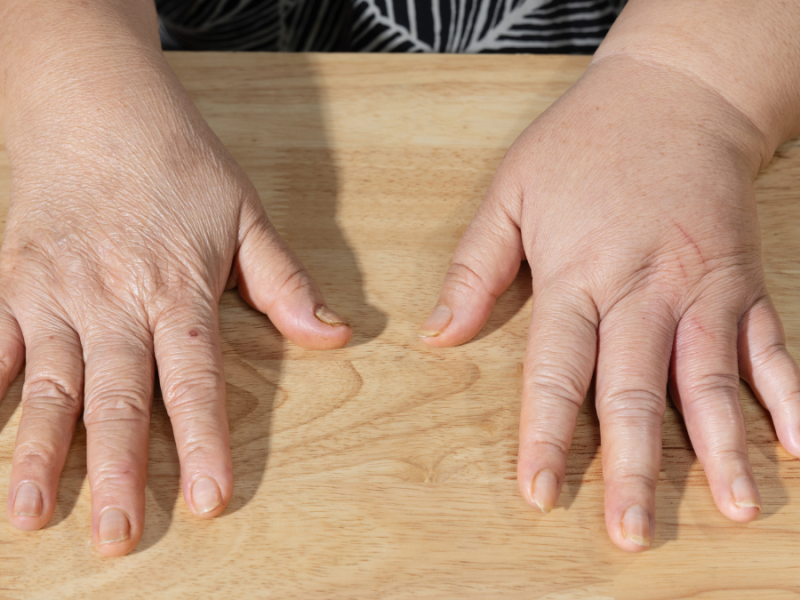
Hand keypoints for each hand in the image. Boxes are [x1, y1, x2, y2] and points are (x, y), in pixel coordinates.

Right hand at [1, 30, 349, 555]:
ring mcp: (55, 294)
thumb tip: (335, 334)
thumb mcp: (247, 215)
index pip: (194, 382)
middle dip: (116, 474)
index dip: (203, 443)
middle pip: (116, 400)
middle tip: (115, 539)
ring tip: (30, 515)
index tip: (209, 500)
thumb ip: (285, 282)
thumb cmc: (181, 161)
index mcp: (177, 291)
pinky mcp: (12, 280)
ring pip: (48, 386)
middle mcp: (113, 302)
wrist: (98, 102)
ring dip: (38, 453)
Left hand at [420, 56, 799, 550]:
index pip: (559, 371)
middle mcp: (644, 291)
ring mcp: (703, 289)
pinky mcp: (744, 281)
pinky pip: (770, 345)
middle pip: (637, 391)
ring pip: (710, 380)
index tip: (540, 493)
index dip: (548, 436)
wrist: (676, 92)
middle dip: (635, 467)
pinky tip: (798, 445)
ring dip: (720, 448)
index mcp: (579, 274)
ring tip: (731, 508)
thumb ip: (475, 267)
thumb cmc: (582, 143)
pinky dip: (789, 395)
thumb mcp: (509, 191)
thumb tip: (438, 334)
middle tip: (631, 533)